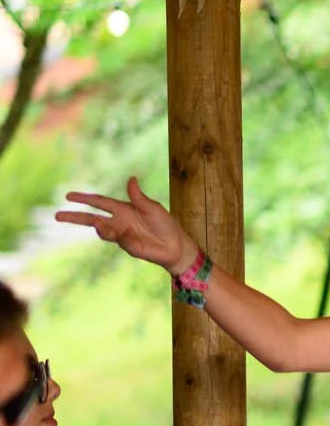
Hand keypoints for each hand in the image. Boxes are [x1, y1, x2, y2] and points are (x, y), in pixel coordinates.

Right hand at [55, 178, 199, 272]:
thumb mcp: (152, 208)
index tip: (68, 196)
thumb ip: (139, 196)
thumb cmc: (166, 224)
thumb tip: (131, 178)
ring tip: (100, 224)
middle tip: (57, 216)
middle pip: (91, 218)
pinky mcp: (127, 246)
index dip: (84, 198)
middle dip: (75, 217)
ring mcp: (121, 235)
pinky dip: (124, 237)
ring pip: (103, 230)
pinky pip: (121, 240)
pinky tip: (132, 236)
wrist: (176, 245)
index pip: (99, 202)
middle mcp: (118, 221)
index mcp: (123, 208)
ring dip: (101, 227)